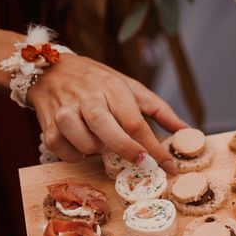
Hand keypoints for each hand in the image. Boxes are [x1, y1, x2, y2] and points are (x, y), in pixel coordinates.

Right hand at [27, 54, 186, 171]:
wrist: (52, 70)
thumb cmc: (99, 82)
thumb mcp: (131, 88)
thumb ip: (159, 110)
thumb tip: (186, 130)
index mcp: (113, 88)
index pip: (136, 122)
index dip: (154, 147)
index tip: (168, 165)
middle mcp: (88, 99)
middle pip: (110, 132)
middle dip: (128, 151)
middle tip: (142, 161)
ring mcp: (66, 113)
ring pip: (87, 146)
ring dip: (100, 151)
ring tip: (103, 141)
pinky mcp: (49, 126)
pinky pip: (67, 153)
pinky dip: (77, 155)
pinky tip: (82, 144)